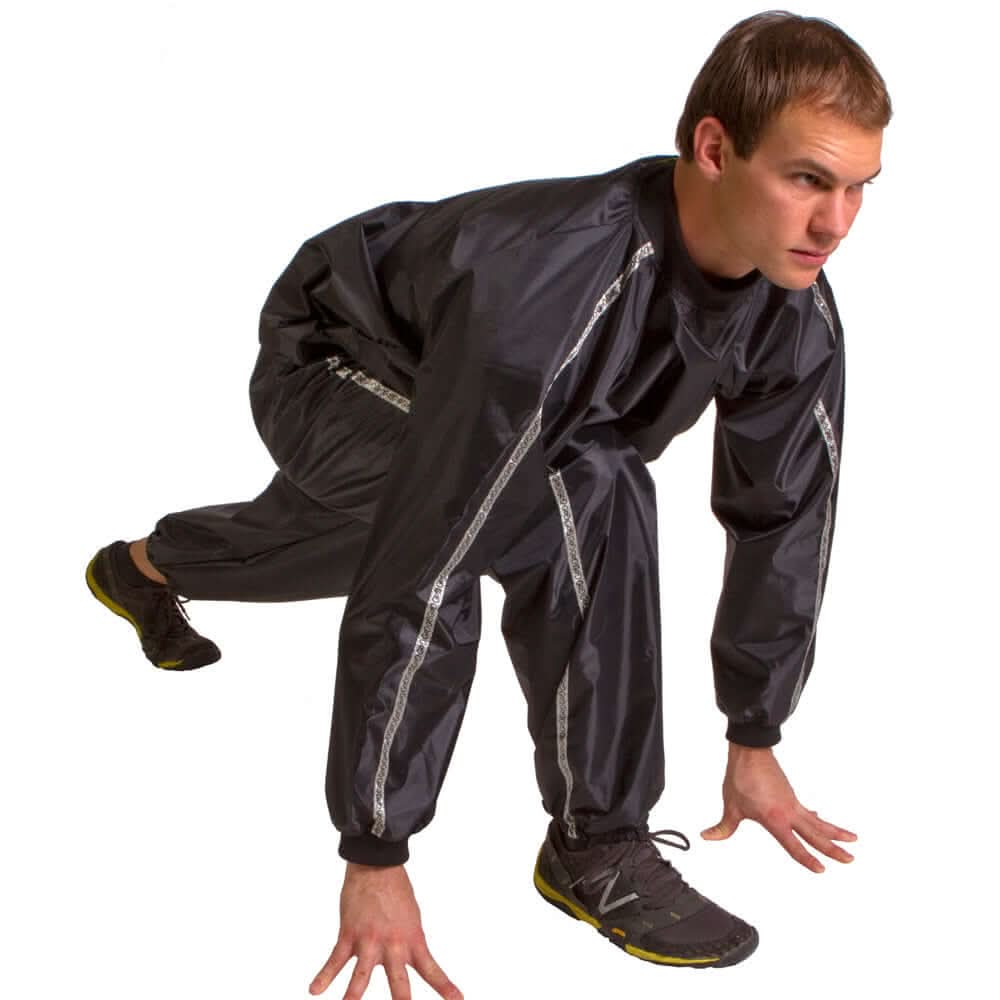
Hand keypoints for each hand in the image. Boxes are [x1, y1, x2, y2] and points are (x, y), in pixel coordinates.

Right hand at [309, 862, 462, 999]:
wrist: (376, 866)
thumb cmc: (396, 891)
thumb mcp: (412, 919)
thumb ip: (408, 943)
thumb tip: (401, 962)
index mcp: (413, 940)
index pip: (432, 970)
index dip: (445, 988)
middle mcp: (393, 945)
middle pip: (398, 982)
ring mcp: (369, 941)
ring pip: (362, 976)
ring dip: (354, 996)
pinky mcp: (349, 935)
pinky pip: (335, 960)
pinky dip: (324, 976)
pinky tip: (315, 989)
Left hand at [701, 743, 856, 872]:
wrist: (750, 752)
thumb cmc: (740, 778)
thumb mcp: (731, 806)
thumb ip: (722, 827)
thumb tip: (707, 836)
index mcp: (775, 819)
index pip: (794, 845)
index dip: (807, 859)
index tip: (822, 869)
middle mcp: (789, 812)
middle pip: (816, 834)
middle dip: (834, 848)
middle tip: (851, 859)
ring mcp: (792, 803)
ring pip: (818, 822)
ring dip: (835, 832)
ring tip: (852, 839)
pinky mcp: (790, 795)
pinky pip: (808, 811)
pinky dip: (817, 818)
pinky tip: (819, 819)